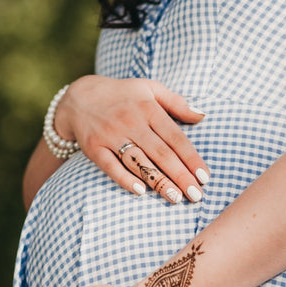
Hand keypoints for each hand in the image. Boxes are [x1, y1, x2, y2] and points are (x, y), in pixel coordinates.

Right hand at [53, 75, 209, 202]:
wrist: (80, 97)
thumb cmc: (123, 95)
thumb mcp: (151, 89)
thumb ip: (177, 103)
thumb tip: (202, 116)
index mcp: (148, 109)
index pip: (175, 138)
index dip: (191, 158)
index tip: (205, 177)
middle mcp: (131, 122)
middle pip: (160, 153)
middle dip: (181, 176)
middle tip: (196, 195)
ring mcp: (111, 135)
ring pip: (138, 162)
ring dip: (158, 182)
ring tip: (176, 198)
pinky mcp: (94, 148)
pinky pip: (110, 166)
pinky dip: (124, 179)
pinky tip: (141, 192)